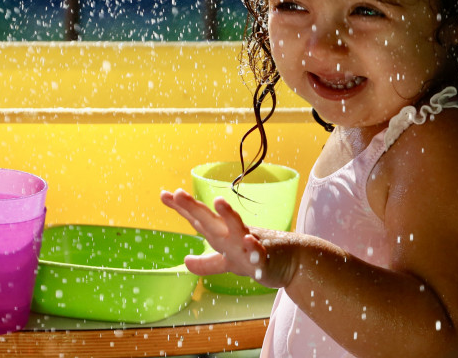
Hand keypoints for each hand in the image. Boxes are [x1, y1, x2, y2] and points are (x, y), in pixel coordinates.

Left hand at [160, 189, 293, 287]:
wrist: (294, 261)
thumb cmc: (258, 256)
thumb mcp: (228, 263)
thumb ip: (207, 262)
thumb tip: (185, 263)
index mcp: (224, 236)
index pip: (199, 221)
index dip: (182, 209)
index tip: (164, 194)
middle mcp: (234, 237)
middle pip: (212, 221)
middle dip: (195, 208)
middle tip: (178, 193)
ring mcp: (250, 246)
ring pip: (238, 230)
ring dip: (229, 216)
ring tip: (219, 202)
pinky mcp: (266, 260)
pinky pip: (260, 254)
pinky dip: (255, 247)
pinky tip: (249, 241)